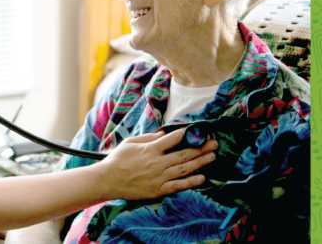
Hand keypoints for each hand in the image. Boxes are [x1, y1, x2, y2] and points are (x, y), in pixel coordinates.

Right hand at [96, 129, 217, 200]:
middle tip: (214, 143)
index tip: (199, 130)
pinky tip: (202, 178)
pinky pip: (178, 186)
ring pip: (184, 169)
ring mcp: (159, 177)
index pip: (173, 139)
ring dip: (201, 162)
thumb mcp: (130, 142)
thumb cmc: (117, 160)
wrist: (108, 180)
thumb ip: (147, 137)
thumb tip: (162, 134)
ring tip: (212, 157)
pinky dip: (191, 182)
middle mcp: (157, 163)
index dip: (187, 133)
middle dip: (201, 148)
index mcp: (150, 149)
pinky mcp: (158, 190)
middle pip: (184, 154)